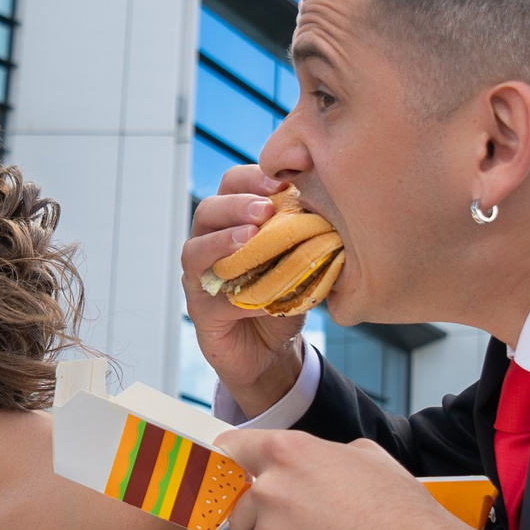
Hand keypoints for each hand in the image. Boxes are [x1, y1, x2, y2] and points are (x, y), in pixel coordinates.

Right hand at [181, 162, 309, 417]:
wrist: (272, 351)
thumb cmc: (284, 296)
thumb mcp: (302, 261)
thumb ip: (308, 236)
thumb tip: (334, 213)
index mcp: (234, 221)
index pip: (233, 184)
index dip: (253, 178)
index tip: (283, 184)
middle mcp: (209, 243)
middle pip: (209, 210)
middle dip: (237, 204)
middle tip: (266, 208)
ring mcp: (200, 277)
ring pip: (195, 249)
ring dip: (222, 240)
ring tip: (250, 236)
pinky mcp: (200, 310)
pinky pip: (208, 296)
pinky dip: (234, 292)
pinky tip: (258, 293)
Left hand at [216, 429, 497, 529]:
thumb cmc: (399, 510)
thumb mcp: (365, 455)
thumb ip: (321, 454)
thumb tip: (310, 463)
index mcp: (288, 453)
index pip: (234, 446)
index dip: (234, 456)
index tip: (232, 466)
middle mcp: (270, 491)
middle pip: (241, 500)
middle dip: (262, 509)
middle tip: (303, 520)